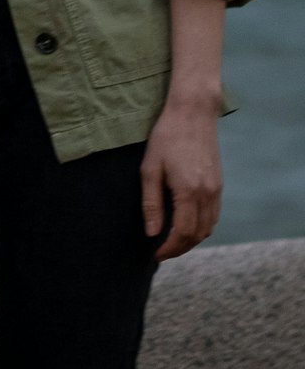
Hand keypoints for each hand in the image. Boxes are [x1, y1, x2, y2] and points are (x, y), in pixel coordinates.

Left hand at [140, 99, 221, 261]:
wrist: (193, 113)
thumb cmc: (166, 138)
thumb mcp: (150, 169)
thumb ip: (151, 203)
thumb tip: (151, 233)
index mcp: (188, 191)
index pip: (182, 233)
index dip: (169, 248)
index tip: (155, 254)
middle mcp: (207, 194)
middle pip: (198, 235)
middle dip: (180, 248)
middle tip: (162, 252)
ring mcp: (216, 189)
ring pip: (209, 228)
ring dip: (192, 239)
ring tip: (172, 241)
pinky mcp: (219, 184)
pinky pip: (214, 215)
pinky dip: (202, 227)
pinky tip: (187, 224)